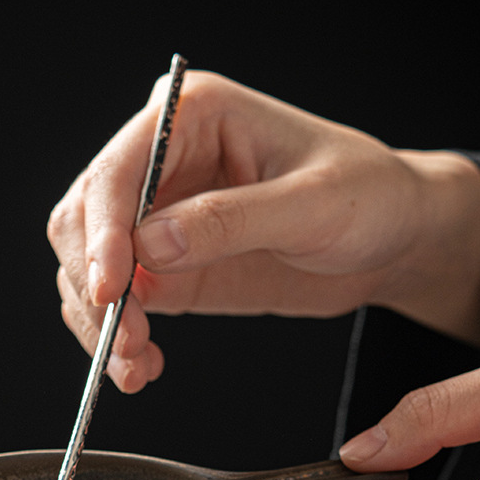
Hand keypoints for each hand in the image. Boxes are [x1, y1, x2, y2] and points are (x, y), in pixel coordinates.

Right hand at [48, 71, 479, 391]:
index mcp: (192, 114)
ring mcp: (158, 214)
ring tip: (134, 365)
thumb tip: (149, 245)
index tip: (109, 289)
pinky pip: (116, 301)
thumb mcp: (312, 206)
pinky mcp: (166, 264)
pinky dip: (115, 337)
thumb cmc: (370, 196)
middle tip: (123, 341)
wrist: (395, 239)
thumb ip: (229, 221)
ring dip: (99, 322)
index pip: (116, 171)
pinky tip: (142, 365)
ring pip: (88, 266)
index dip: (100, 232)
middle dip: (95, 285)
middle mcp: (162, 159)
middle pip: (84, 220)